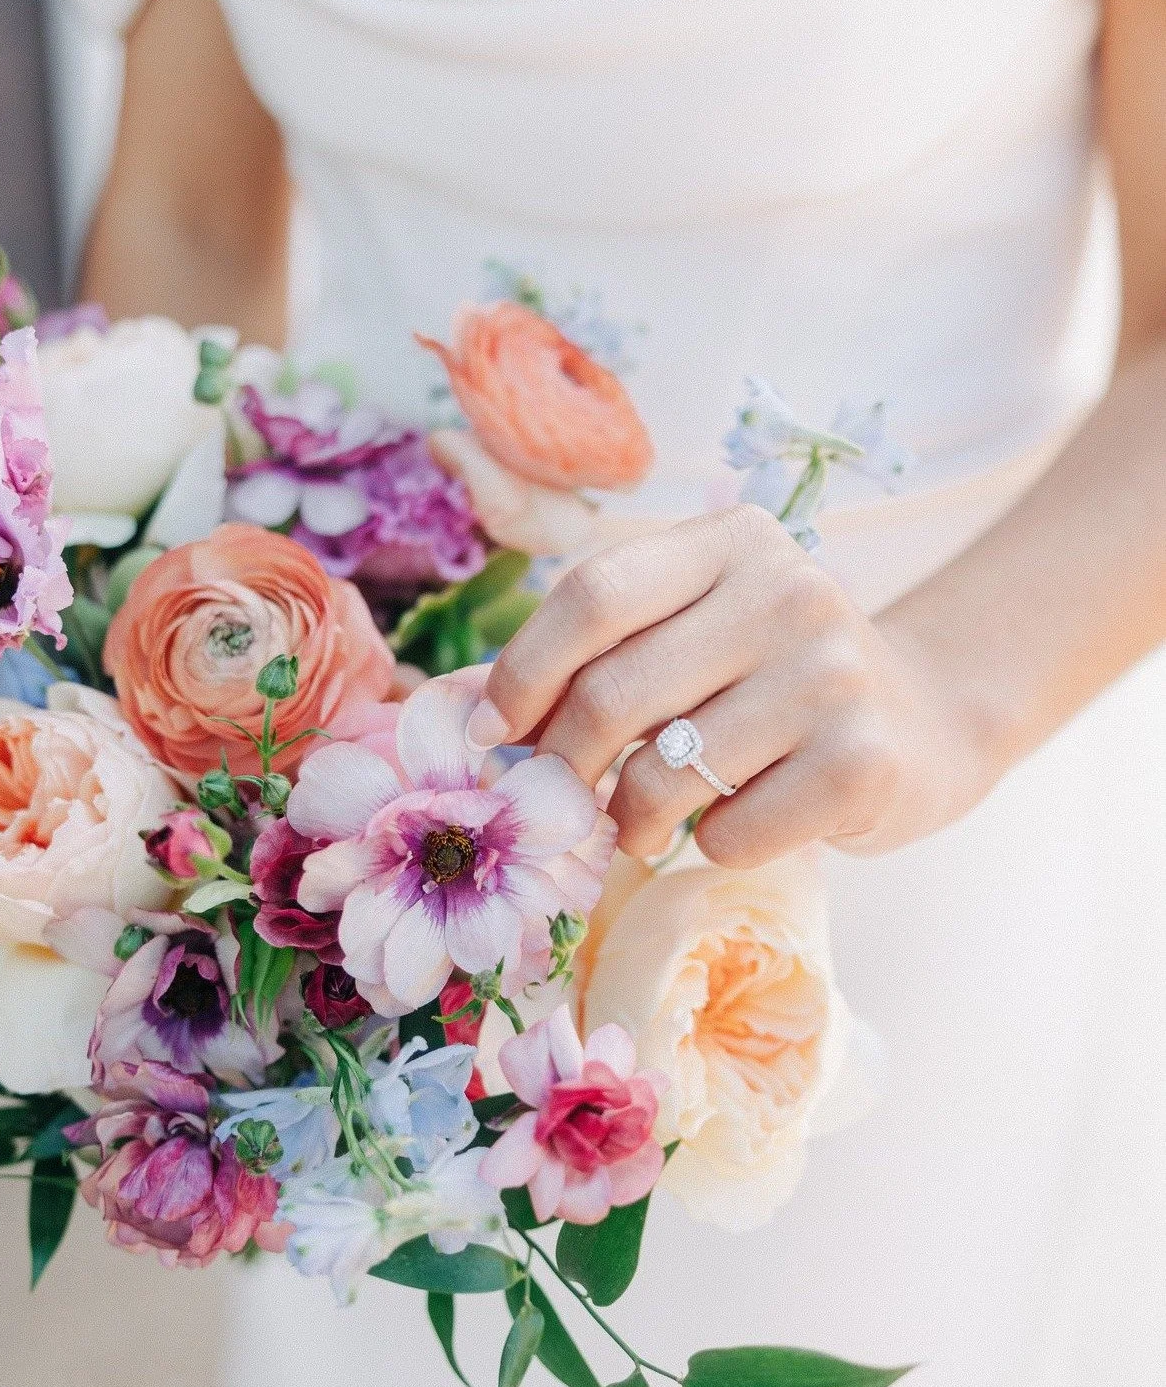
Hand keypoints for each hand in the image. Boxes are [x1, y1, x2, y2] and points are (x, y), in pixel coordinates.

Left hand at [468, 506, 996, 866]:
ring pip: (662, 775)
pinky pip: (729, 830)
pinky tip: (736, 821)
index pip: (593, 595)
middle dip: (562, 763)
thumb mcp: (697, 632)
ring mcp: (833, 676)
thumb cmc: (773, 683)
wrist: (925, 723)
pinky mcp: (862, 762)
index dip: (523, 670)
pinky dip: (709, 844)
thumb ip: (603, 652)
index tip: (493, 730)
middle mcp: (788, 592)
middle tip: (554, 798)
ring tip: (638, 822)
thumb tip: (461, 710)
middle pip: (613, 692)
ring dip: (628, 819)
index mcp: (731, 542)